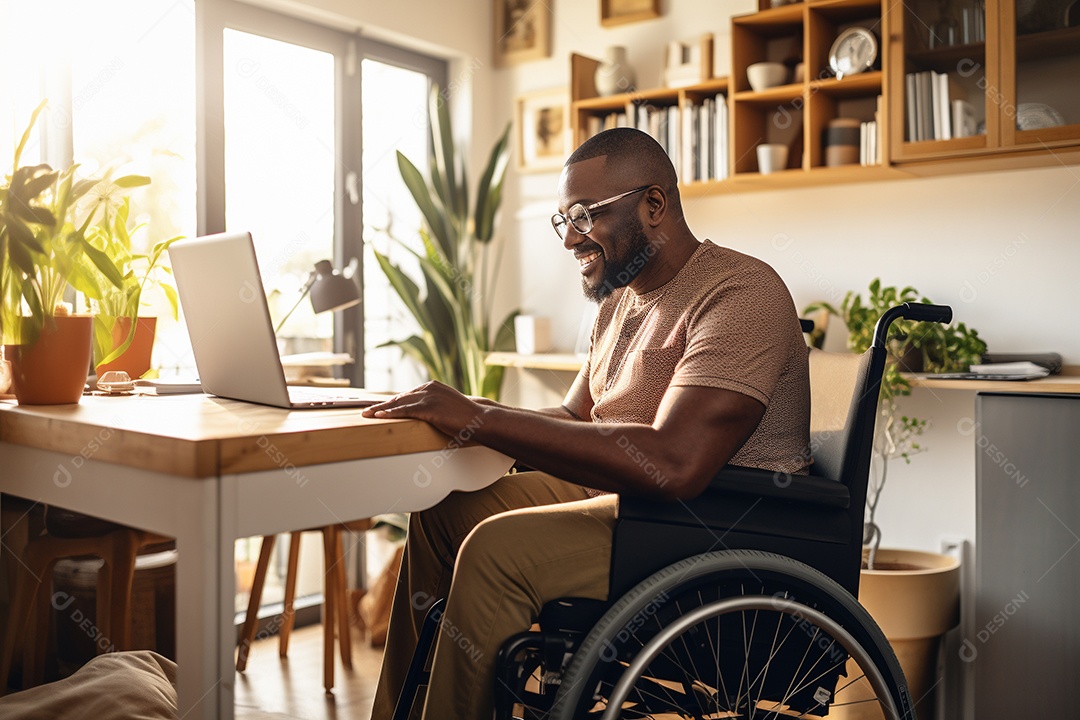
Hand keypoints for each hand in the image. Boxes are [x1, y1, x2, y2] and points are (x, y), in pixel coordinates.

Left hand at [361, 381, 486, 437]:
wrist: (479, 419)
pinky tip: (380, 416)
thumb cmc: (464, 416)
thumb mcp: (446, 406)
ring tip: (366, 415)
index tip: (378, 407)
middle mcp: (428, 388)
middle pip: (398, 398)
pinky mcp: (429, 408)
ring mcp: (429, 397)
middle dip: (381, 406)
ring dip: (380, 410)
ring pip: (399, 404)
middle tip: (365, 412)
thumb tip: (420, 414)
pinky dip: (391, 413)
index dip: (390, 402)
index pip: (405, 395)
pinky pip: (406, 411)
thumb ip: (432, 406)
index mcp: (431, 386)